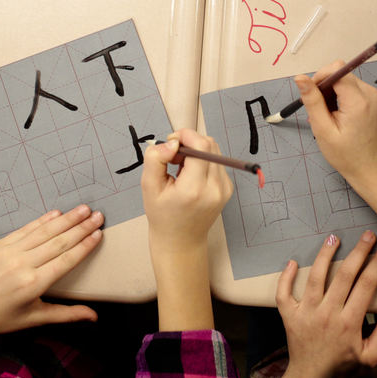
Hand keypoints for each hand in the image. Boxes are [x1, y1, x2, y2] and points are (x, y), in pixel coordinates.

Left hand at [0, 207, 103, 345]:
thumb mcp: (34, 319)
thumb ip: (66, 314)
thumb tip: (94, 317)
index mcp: (33, 284)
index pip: (66, 259)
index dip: (85, 245)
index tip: (99, 234)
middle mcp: (22, 265)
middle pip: (59, 241)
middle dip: (81, 227)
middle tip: (98, 215)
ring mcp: (9, 252)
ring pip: (44, 231)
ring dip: (66, 218)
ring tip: (84, 209)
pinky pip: (25, 229)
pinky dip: (42, 220)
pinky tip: (56, 213)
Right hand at [141, 129, 232, 252]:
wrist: (180, 241)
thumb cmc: (163, 216)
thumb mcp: (149, 186)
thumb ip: (156, 159)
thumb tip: (172, 142)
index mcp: (194, 189)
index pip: (201, 146)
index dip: (185, 135)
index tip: (171, 142)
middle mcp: (214, 188)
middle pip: (209, 144)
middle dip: (190, 142)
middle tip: (173, 157)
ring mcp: (224, 189)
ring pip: (214, 151)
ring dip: (196, 150)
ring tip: (180, 166)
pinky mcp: (227, 188)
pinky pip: (217, 161)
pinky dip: (203, 160)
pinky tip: (190, 174)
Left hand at [277, 232, 376, 377]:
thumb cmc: (343, 366)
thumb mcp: (372, 356)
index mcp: (349, 323)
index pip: (367, 285)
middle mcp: (327, 314)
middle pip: (345, 275)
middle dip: (359, 252)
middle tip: (368, 236)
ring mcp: (305, 313)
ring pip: (315, 277)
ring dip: (325, 255)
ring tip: (333, 238)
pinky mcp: (289, 316)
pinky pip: (284, 292)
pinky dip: (286, 276)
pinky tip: (293, 261)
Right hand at [295, 63, 376, 184]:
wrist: (371, 169)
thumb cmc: (347, 155)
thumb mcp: (323, 129)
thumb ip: (312, 101)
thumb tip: (300, 78)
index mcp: (358, 101)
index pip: (336, 70)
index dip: (320, 78)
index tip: (311, 96)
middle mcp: (369, 93)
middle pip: (340, 73)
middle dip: (324, 87)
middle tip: (318, 111)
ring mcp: (373, 95)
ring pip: (343, 80)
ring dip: (331, 93)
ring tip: (328, 116)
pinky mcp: (372, 99)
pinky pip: (350, 88)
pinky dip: (339, 97)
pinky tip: (336, 115)